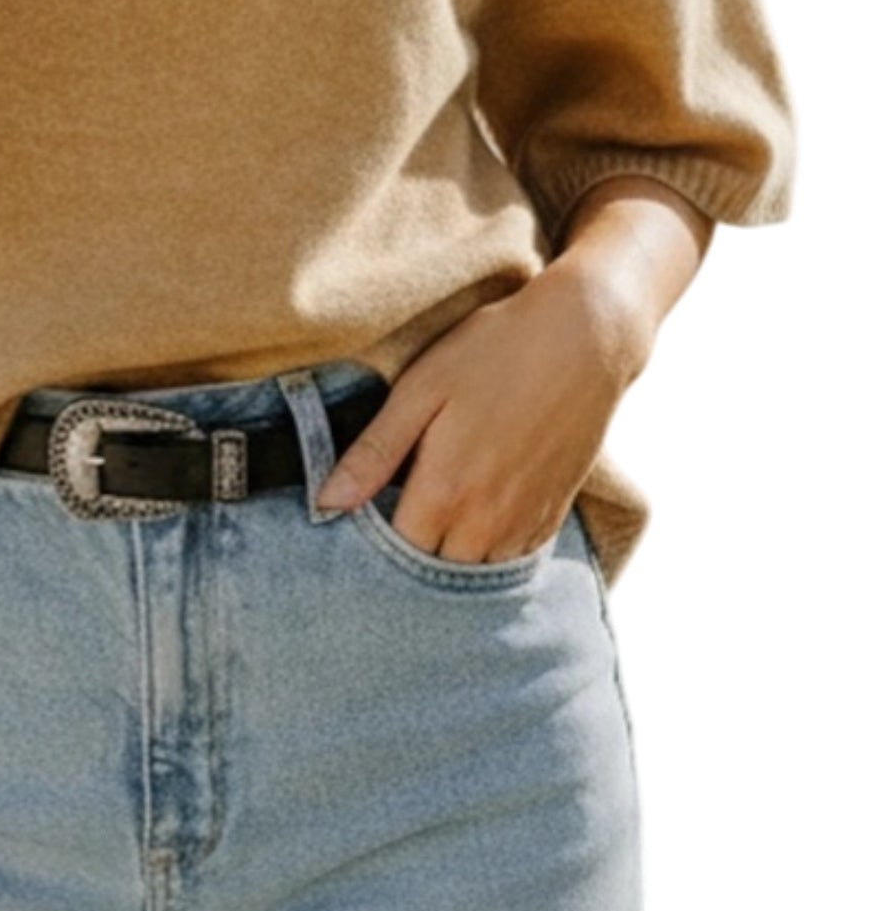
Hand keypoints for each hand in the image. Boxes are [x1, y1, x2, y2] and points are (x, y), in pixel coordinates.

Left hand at [313, 264, 650, 562]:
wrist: (585, 337)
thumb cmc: (494, 351)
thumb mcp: (421, 390)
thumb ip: (374, 452)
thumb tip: (325, 504)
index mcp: (446, 490)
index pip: (394, 552)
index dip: (371, 541)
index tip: (359, 516)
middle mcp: (488, 521)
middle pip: (434, 571)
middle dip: (408, 554)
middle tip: (393, 513)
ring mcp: (526, 522)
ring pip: (475, 572)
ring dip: (449, 557)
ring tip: (431, 518)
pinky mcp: (554, 514)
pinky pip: (513, 561)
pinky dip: (488, 552)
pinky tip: (474, 517)